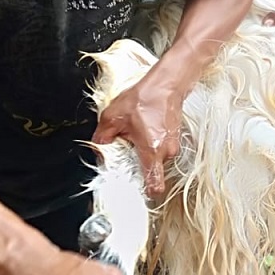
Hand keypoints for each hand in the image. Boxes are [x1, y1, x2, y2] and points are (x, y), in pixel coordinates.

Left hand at [93, 74, 184, 197]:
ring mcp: (173, 145)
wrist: (166, 83)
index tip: (135, 190)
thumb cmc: (145, 98)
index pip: (154, 185)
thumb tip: (99, 150)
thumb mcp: (113, 117)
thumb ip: (102, 138)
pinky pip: (160, 149)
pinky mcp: (174, 138)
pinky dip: (151, 143)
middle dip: (136, 162)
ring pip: (154, 158)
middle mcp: (166, 152)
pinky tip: (144, 128)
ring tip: (136, 132)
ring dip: (144, 151)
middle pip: (149, 170)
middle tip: (126, 145)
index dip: (144, 191)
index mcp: (151, 151)